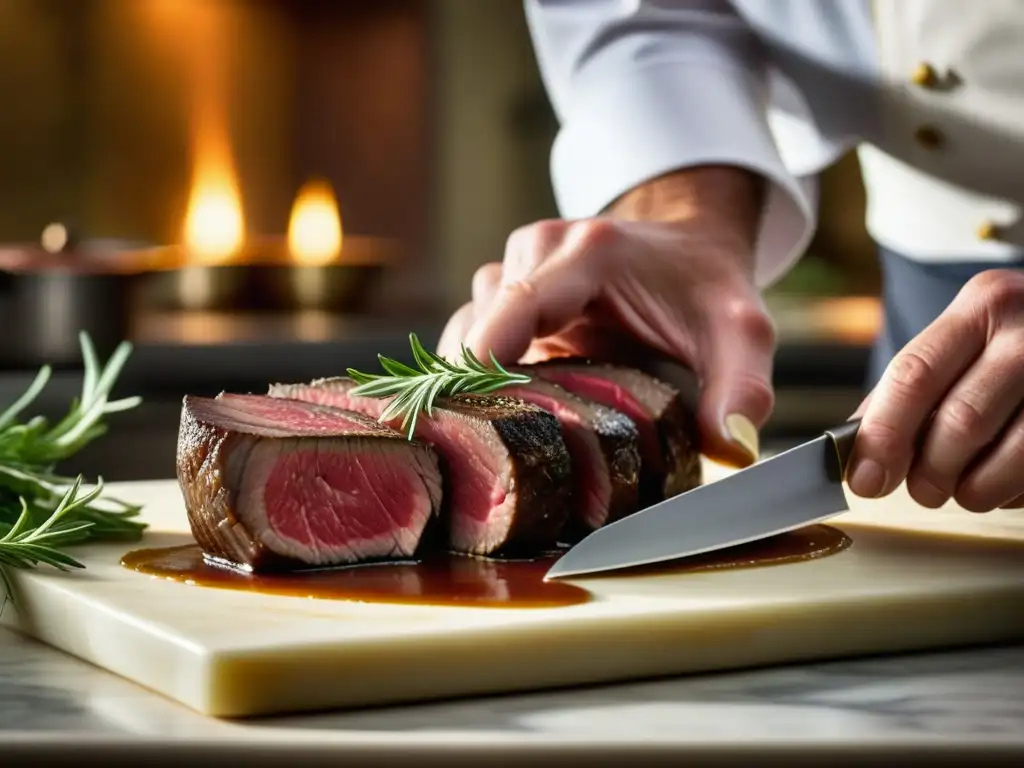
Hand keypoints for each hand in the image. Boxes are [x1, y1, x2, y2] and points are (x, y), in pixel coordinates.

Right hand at [436, 168, 774, 467]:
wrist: (688, 242)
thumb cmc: (709, 287)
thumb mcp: (741, 333)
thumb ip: (743, 387)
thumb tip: (730, 449)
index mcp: (589, 252)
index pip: (518, 303)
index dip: (487, 361)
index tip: (472, 417)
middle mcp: (536, 251)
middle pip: (478, 329)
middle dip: (481, 395)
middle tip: (500, 461)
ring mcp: (513, 270)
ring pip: (465, 337)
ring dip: (477, 391)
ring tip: (504, 446)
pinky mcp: (502, 297)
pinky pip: (469, 340)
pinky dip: (477, 382)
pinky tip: (501, 421)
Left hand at [847, 269, 1023, 511]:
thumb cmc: (1008, 341)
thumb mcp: (961, 339)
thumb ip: (908, 387)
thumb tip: (858, 449)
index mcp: (982, 305)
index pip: (915, 376)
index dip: (884, 435)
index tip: (865, 480)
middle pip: (962, 420)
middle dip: (931, 471)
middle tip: (922, 490)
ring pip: (1012, 453)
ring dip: (975, 489)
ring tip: (963, 491)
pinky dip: (1013, 490)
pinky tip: (1004, 481)